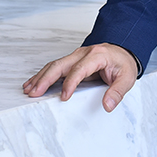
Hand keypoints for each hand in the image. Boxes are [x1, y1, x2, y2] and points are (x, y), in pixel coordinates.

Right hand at [23, 43, 137, 112]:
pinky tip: (34, 83)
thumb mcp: (127, 78)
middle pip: (60, 65)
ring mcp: (76, 56)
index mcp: (97, 56)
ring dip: (41, 77)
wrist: (123, 51)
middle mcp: (83, 53)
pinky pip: (55, 67)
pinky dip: (43, 75)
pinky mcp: (72, 61)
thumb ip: (117, 91)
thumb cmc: (123, 64)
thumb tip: (108, 105)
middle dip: (45, 79)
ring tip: (28, 89)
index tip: (64, 97)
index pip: (79, 69)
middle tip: (34, 93)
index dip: (70, 83)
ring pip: (54, 65)